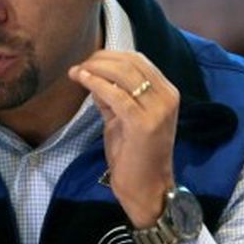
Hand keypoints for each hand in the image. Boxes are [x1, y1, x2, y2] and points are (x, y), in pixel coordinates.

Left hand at [68, 51, 178, 228]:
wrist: (146, 188)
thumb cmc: (134, 155)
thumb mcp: (123, 118)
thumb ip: (113, 96)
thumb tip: (93, 76)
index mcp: (166, 92)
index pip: (138, 60)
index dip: (110, 55)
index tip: (88, 61)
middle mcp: (167, 96)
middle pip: (130, 62)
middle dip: (100, 60)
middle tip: (79, 66)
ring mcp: (158, 109)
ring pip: (123, 74)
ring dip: (95, 69)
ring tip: (76, 72)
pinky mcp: (144, 123)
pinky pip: (116, 95)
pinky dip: (97, 83)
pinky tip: (83, 80)